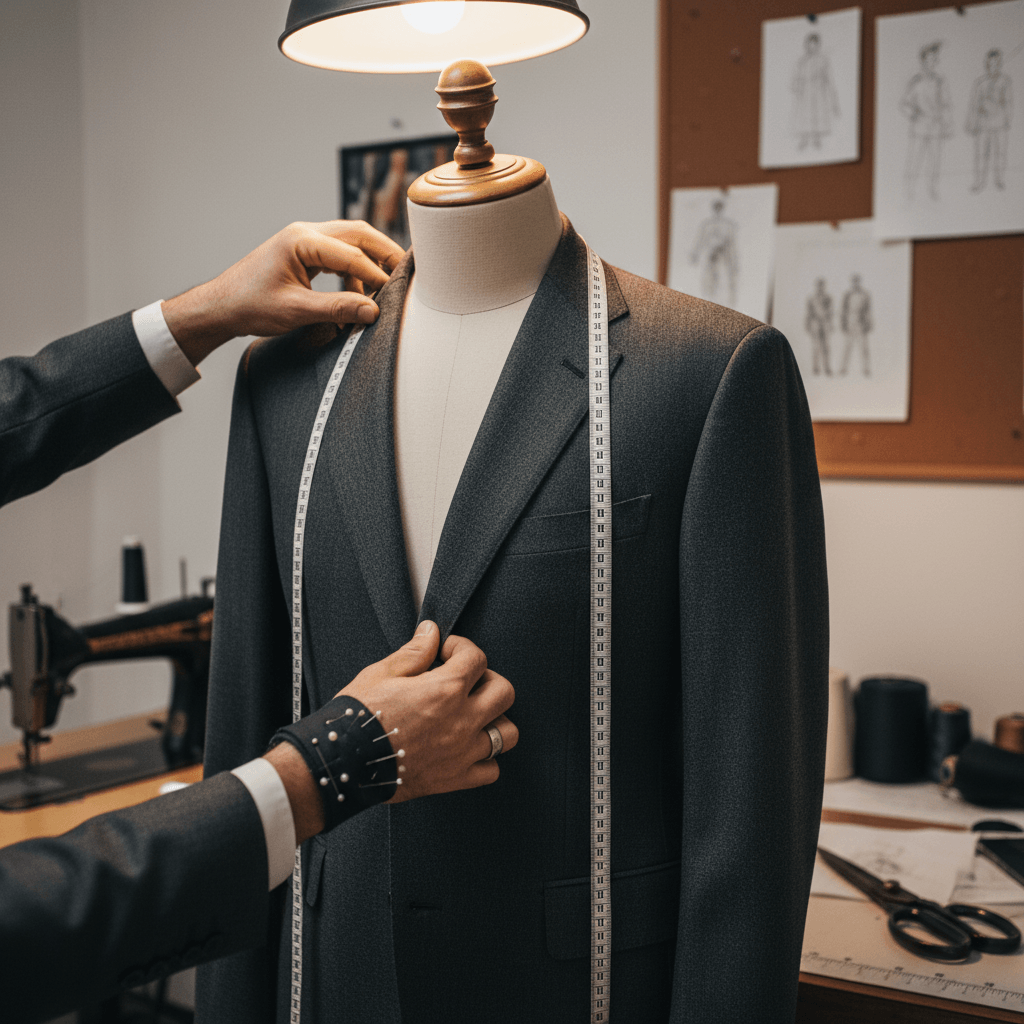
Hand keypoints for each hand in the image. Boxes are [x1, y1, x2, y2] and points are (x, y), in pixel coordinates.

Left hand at [160, 220, 404, 366]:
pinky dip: (354, 270)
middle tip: (407, 273)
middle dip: (384, 253)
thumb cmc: (250, 305)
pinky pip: (338, 254)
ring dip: (370, 262)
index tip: (394, 294)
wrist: (222, 305)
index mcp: (301, 240)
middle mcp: (305, 233)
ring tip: (385, 287)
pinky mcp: (304, 252)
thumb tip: (372, 312)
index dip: (376, 275)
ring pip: (350, 241)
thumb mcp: (296, 310)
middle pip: (358, 234)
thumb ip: (337, 309)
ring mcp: (304, 240)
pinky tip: (357, 293)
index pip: (352, 254)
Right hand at [340, 621, 517, 803]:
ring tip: (472, 716)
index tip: (446, 653)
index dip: (461, 648)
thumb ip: (414, 652)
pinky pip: (491, 770)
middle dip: (487, 680)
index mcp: (445, 690)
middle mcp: (461, 721)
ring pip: (507, 733)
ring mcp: (462, 752)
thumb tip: (431, 632)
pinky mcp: (455, 779)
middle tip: (465, 682)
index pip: (477, 657)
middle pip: (504, 691)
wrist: (342, 764)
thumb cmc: (358, 717)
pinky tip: (466, 749)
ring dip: (494, 720)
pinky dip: (485, 760)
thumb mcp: (381, 674)